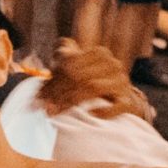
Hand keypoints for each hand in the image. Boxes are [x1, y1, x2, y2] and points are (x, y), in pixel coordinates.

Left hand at [37, 40, 152, 123]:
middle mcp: (113, 64)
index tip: (39, 98)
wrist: (120, 98)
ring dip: (72, 101)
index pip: (70, 65)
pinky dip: (103, 110)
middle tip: (44, 107)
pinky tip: (90, 114)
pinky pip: (116, 105)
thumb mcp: (74, 69)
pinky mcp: (128, 100)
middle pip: (79, 76)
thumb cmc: (91, 82)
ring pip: (93, 87)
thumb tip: (39, 79)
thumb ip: (56, 69)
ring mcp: (122, 81)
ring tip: (57, 111)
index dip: (52, 82)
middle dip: (58, 93)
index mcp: (99, 53)